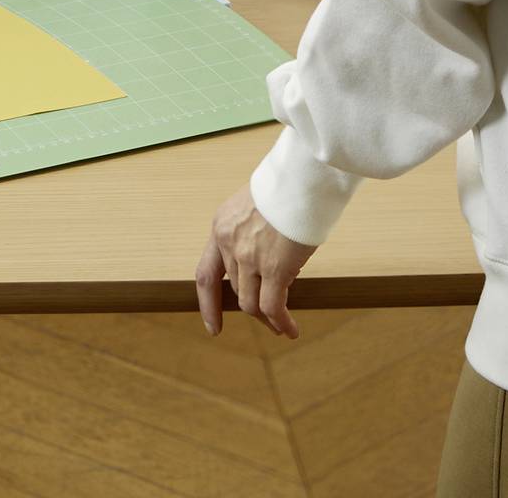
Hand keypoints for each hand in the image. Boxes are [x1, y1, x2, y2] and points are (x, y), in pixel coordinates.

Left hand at [196, 183, 314, 338]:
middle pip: (235, 288)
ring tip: (280, 327)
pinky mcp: (274, 268)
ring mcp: (249, 257)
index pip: (206, 274)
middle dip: (252, 304)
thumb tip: (267, 258)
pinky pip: (272, 306)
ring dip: (266, 319)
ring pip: (251, 302)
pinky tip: (290, 330)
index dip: (207, 303)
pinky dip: (281, 322)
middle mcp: (228, 243)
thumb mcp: (255, 206)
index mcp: (221, 226)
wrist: (301, 177)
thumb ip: (251, 232)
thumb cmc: (287, 185)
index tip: (212, 325)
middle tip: (268, 317)